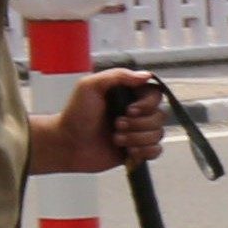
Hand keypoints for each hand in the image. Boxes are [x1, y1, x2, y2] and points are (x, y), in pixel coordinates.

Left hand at [32, 68, 167, 174]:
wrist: (67, 144)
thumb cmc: (75, 114)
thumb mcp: (90, 86)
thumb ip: (118, 76)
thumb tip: (146, 75)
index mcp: (129, 95)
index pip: (156, 95)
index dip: (148, 104)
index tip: (129, 110)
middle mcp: (137, 113)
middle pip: (160, 116)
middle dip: (139, 124)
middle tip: (116, 125)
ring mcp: (138, 132)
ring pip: (158, 135)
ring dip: (137, 138)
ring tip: (116, 139)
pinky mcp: (137, 151)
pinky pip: (156, 151)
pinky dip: (145, 152)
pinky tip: (128, 151)